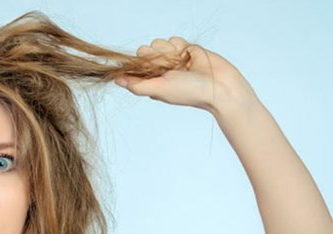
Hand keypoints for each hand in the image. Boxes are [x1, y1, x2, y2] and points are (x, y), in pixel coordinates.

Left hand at [115, 37, 255, 113]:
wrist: (220, 85)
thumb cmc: (189, 92)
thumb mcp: (159, 89)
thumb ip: (136, 85)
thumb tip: (116, 80)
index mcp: (150, 81)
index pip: (134, 66)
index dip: (139, 64)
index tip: (150, 69)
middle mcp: (159, 70)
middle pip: (144, 51)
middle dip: (155, 57)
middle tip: (168, 68)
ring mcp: (171, 59)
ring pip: (158, 43)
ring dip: (168, 51)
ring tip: (181, 64)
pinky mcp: (184, 49)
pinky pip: (173, 39)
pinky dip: (179, 46)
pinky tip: (188, 56)